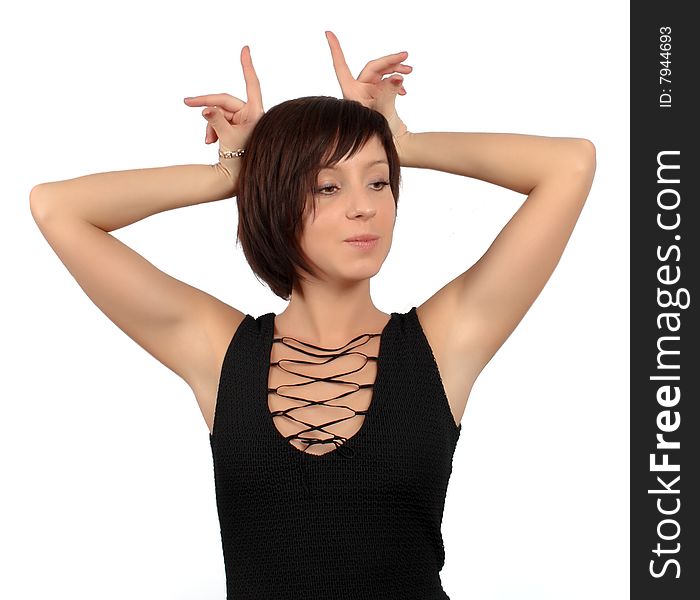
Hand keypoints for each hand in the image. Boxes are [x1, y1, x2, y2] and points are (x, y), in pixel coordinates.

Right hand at [183, 45, 264, 163]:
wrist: (236, 179)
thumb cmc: (239, 160)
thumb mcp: (227, 138)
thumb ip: (215, 120)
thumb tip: (205, 108)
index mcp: (255, 113)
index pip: (251, 84)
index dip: (247, 66)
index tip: (245, 49)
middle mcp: (251, 115)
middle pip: (224, 102)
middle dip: (207, 106)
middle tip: (187, 103)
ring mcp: (243, 121)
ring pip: (219, 113)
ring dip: (210, 125)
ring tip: (209, 142)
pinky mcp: (236, 127)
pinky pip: (219, 121)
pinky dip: (213, 130)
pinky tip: (212, 143)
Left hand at [324, 31, 412, 152]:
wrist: (393, 146)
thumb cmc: (381, 133)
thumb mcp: (384, 112)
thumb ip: (389, 92)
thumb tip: (397, 76)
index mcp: (352, 92)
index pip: (341, 66)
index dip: (335, 49)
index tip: (328, 33)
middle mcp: (358, 90)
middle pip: (373, 67)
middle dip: (390, 61)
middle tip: (406, 57)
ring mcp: (368, 93)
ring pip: (382, 73)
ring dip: (396, 69)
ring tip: (410, 71)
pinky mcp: (378, 96)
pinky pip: (386, 81)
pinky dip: (397, 81)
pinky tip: (405, 90)